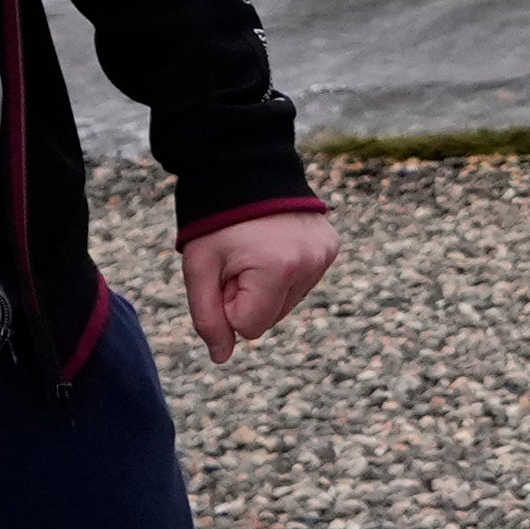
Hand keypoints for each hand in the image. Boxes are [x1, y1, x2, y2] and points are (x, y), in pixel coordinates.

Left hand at [187, 204, 340, 359]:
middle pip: (270, 318)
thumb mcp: (199, 269)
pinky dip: (285, 273)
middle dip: (248, 297)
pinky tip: (274, 248)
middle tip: (237, 261)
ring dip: (267, 287)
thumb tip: (221, 358)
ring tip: (256, 252)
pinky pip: (303, 282)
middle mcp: (310, 265)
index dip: (227, 304)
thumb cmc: (215, 223)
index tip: (223, 273)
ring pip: (287, 302)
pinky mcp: (330, 247)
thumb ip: (207, 318)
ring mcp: (324, 255)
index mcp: (278, 271)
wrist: (243, 170)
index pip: (249, 327)